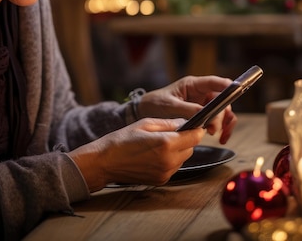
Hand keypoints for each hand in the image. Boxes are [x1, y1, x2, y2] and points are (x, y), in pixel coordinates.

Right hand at [69, 118, 203, 191]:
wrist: (105, 162)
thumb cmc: (122, 139)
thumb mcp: (145, 123)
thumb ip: (168, 123)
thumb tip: (184, 122)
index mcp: (166, 143)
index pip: (195, 137)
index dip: (196, 129)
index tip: (193, 125)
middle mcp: (169, 160)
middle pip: (191, 148)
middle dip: (185, 139)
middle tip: (171, 133)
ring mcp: (165, 173)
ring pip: (183, 158)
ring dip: (178, 150)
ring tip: (160, 144)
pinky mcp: (161, 180)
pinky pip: (174, 167)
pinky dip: (170, 160)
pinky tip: (155, 154)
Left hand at [136, 75, 237, 143]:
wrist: (145, 112)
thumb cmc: (155, 104)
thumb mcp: (169, 106)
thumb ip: (187, 109)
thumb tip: (203, 114)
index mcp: (193, 85)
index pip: (215, 82)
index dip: (227, 86)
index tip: (234, 92)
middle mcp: (201, 93)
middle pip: (222, 101)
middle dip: (221, 115)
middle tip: (212, 129)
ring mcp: (203, 104)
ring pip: (223, 112)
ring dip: (225, 123)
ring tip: (218, 136)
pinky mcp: (203, 115)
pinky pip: (218, 121)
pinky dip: (222, 129)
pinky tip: (220, 138)